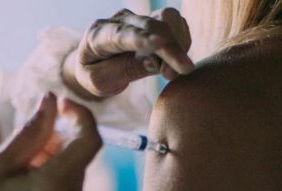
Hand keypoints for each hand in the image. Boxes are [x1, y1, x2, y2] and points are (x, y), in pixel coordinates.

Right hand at [0, 93, 101, 190]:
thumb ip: (31, 131)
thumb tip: (51, 99)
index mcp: (55, 185)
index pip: (91, 139)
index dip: (81, 116)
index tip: (62, 105)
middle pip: (81, 152)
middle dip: (58, 138)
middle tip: (25, 144)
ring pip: (76, 168)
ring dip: (55, 157)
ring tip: (20, 169)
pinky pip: (72, 185)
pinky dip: (55, 174)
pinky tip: (27, 185)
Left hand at [66, 8, 194, 97]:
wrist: (98, 64)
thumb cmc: (97, 74)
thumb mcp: (101, 81)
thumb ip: (125, 70)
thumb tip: (155, 63)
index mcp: (98, 35)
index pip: (122, 35)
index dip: (142, 38)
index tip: (160, 43)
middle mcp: (120, 20)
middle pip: (150, 26)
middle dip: (170, 48)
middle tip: (184, 71)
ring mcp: (138, 18)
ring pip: (167, 19)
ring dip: (178, 44)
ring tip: (177, 72)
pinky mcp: (154, 20)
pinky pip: (176, 24)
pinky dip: (182, 42)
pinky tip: (176, 62)